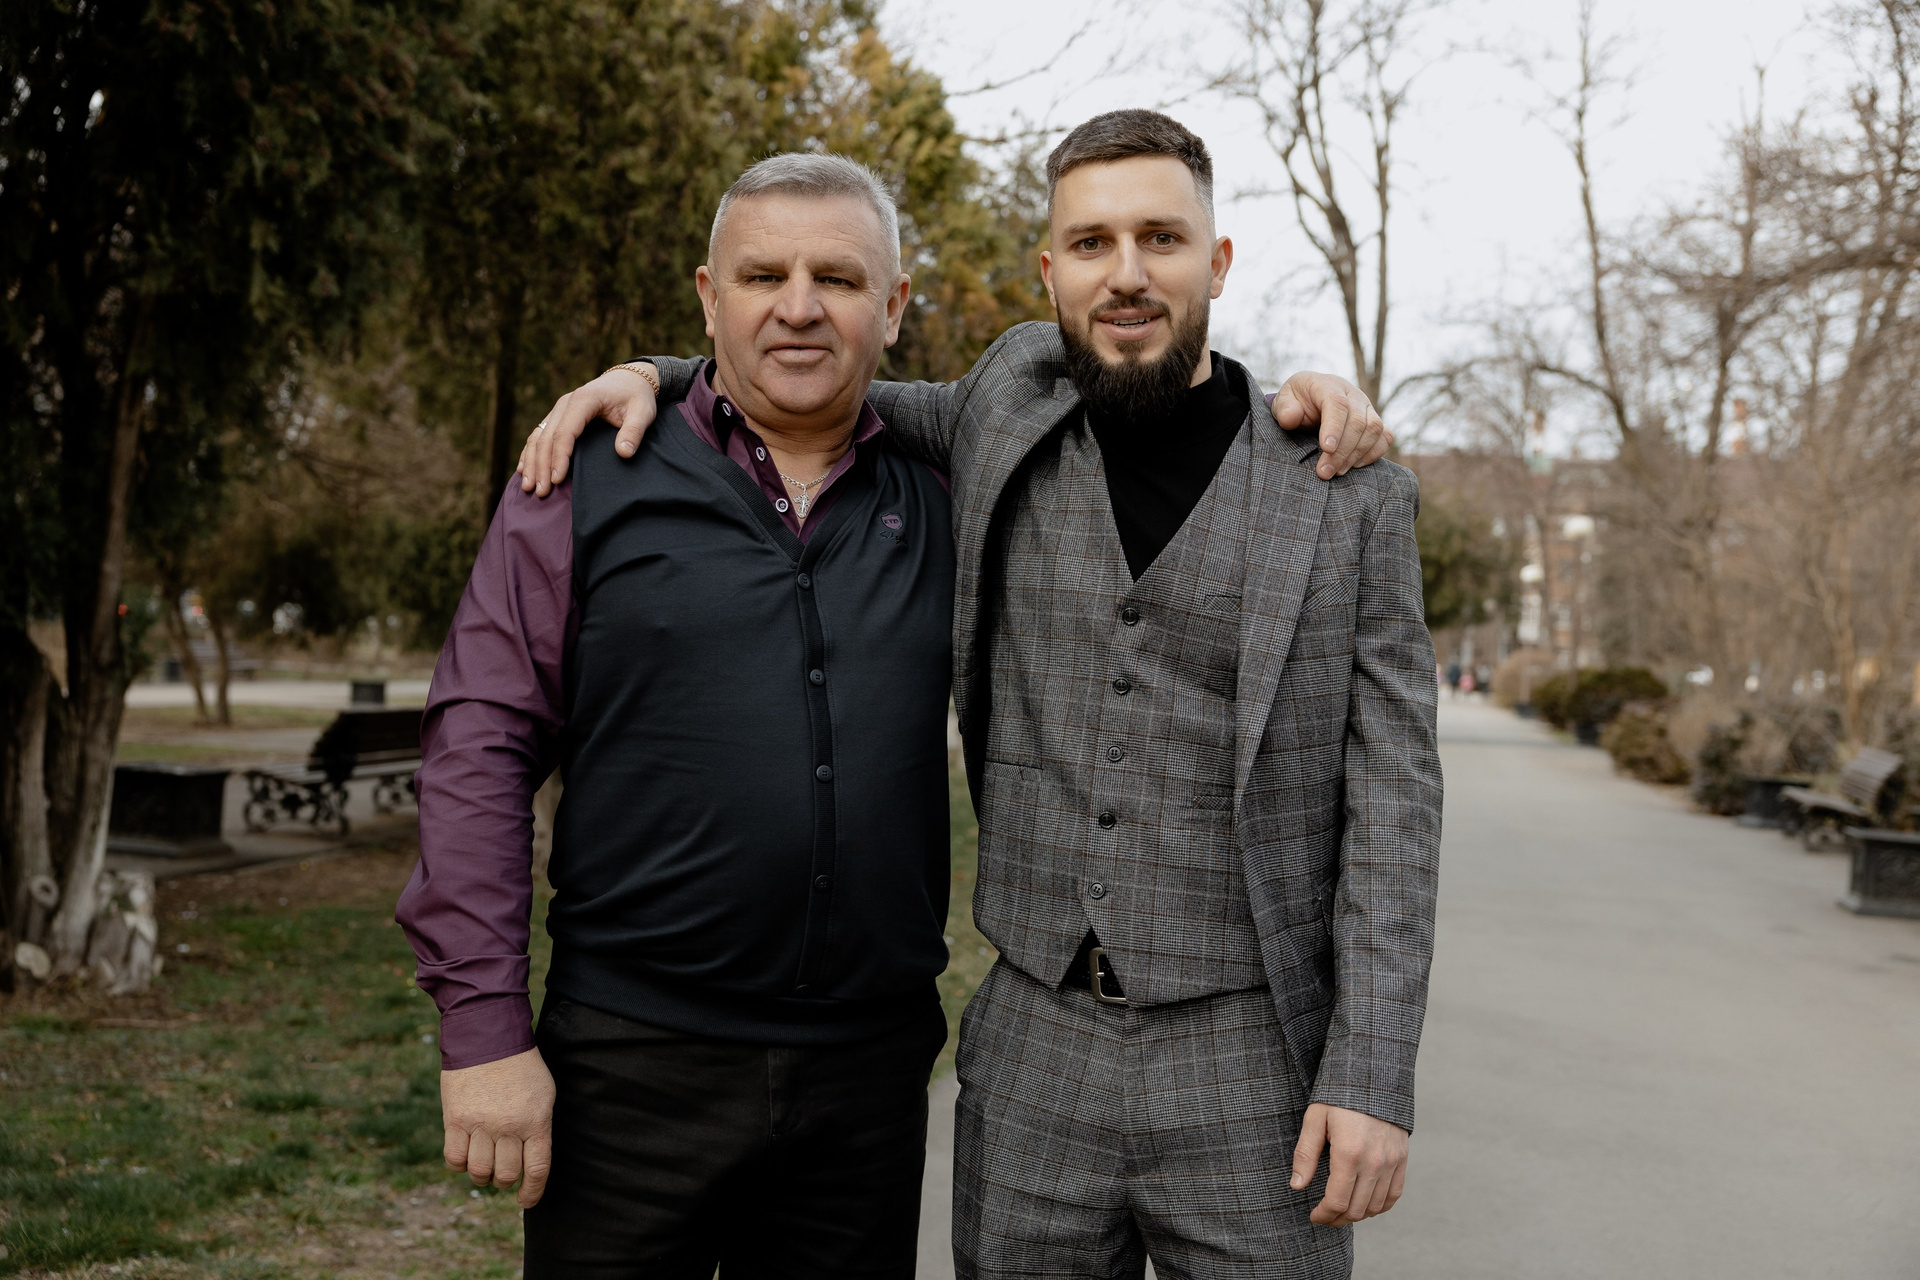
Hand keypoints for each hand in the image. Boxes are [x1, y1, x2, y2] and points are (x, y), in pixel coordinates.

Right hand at [440, 1047, 555, 1207]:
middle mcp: (508, 1127)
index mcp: (536, 1121)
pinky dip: (459, 1164)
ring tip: (484, 1164)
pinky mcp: (455, 1120)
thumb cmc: (521, 1066)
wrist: (487, 1036)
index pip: (536, 1170)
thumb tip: (531, 1159)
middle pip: (506, 1175)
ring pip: (479, 1172)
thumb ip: (538, 1127)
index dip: (532, 1192)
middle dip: (505, 1181)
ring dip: (482, 1175)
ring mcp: (480, 1124)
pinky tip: (465, 1155)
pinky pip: (454, 1159)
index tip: (526, 1200)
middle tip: (503, 1174)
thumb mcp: (543, 1094)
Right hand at [516, 368, 660, 496]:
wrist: (629, 380)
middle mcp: (566, 403)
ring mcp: (559, 409)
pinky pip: (539, 434)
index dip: (559, 458)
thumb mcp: (643, 412)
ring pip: (538, 436)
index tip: (557, 480)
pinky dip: (530, 453)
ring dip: (531, 462)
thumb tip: (624, 453)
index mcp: (584, 400)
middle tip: (542, 492)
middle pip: (547, 437)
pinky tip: (523, 470)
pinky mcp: (558, 415)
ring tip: (528, 487)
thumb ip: (634, 431)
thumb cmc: (636, 397)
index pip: (565, 432)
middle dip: (542, 466)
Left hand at [1271, 373, 1392, 479]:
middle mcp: (1352, 394)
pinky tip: (1354, 466)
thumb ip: (1284, 408)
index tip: (1326, 448)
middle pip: (1357, 421)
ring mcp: (1367, 408)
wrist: (1309, 400)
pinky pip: (1385, 437)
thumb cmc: (1296, 402)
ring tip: (1336, 471)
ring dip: (1356, 455)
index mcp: (1328, 386)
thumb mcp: (1284, 401)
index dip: (1334, 427)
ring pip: (1374, 429)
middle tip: (1324, 472)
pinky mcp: (1375, 422)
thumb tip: (1290, 418)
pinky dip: (1373, 454)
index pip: (1337, 403)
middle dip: (1342, 451)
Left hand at [1291, 1102, 1408, 1225]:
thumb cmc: (1339, 1096)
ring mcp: (1391, 1162)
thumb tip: (1296, 1186)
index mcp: (1348, 1153)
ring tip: (1341, 1212)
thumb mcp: (1315, 1119)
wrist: (1373, 1077)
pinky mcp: (1402, 1159)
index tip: (1314, 1216)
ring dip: (1357, 1215)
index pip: (1337, 1201)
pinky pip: (1394, 1195)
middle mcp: (1374, 1162)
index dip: (1323, 1215)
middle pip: (1356, 1209)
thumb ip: (1305, 1154)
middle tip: (1324, 1216)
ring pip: (1375, 1206)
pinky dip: (1379, 1206)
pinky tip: (1364, 1205)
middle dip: (1337, 1219)